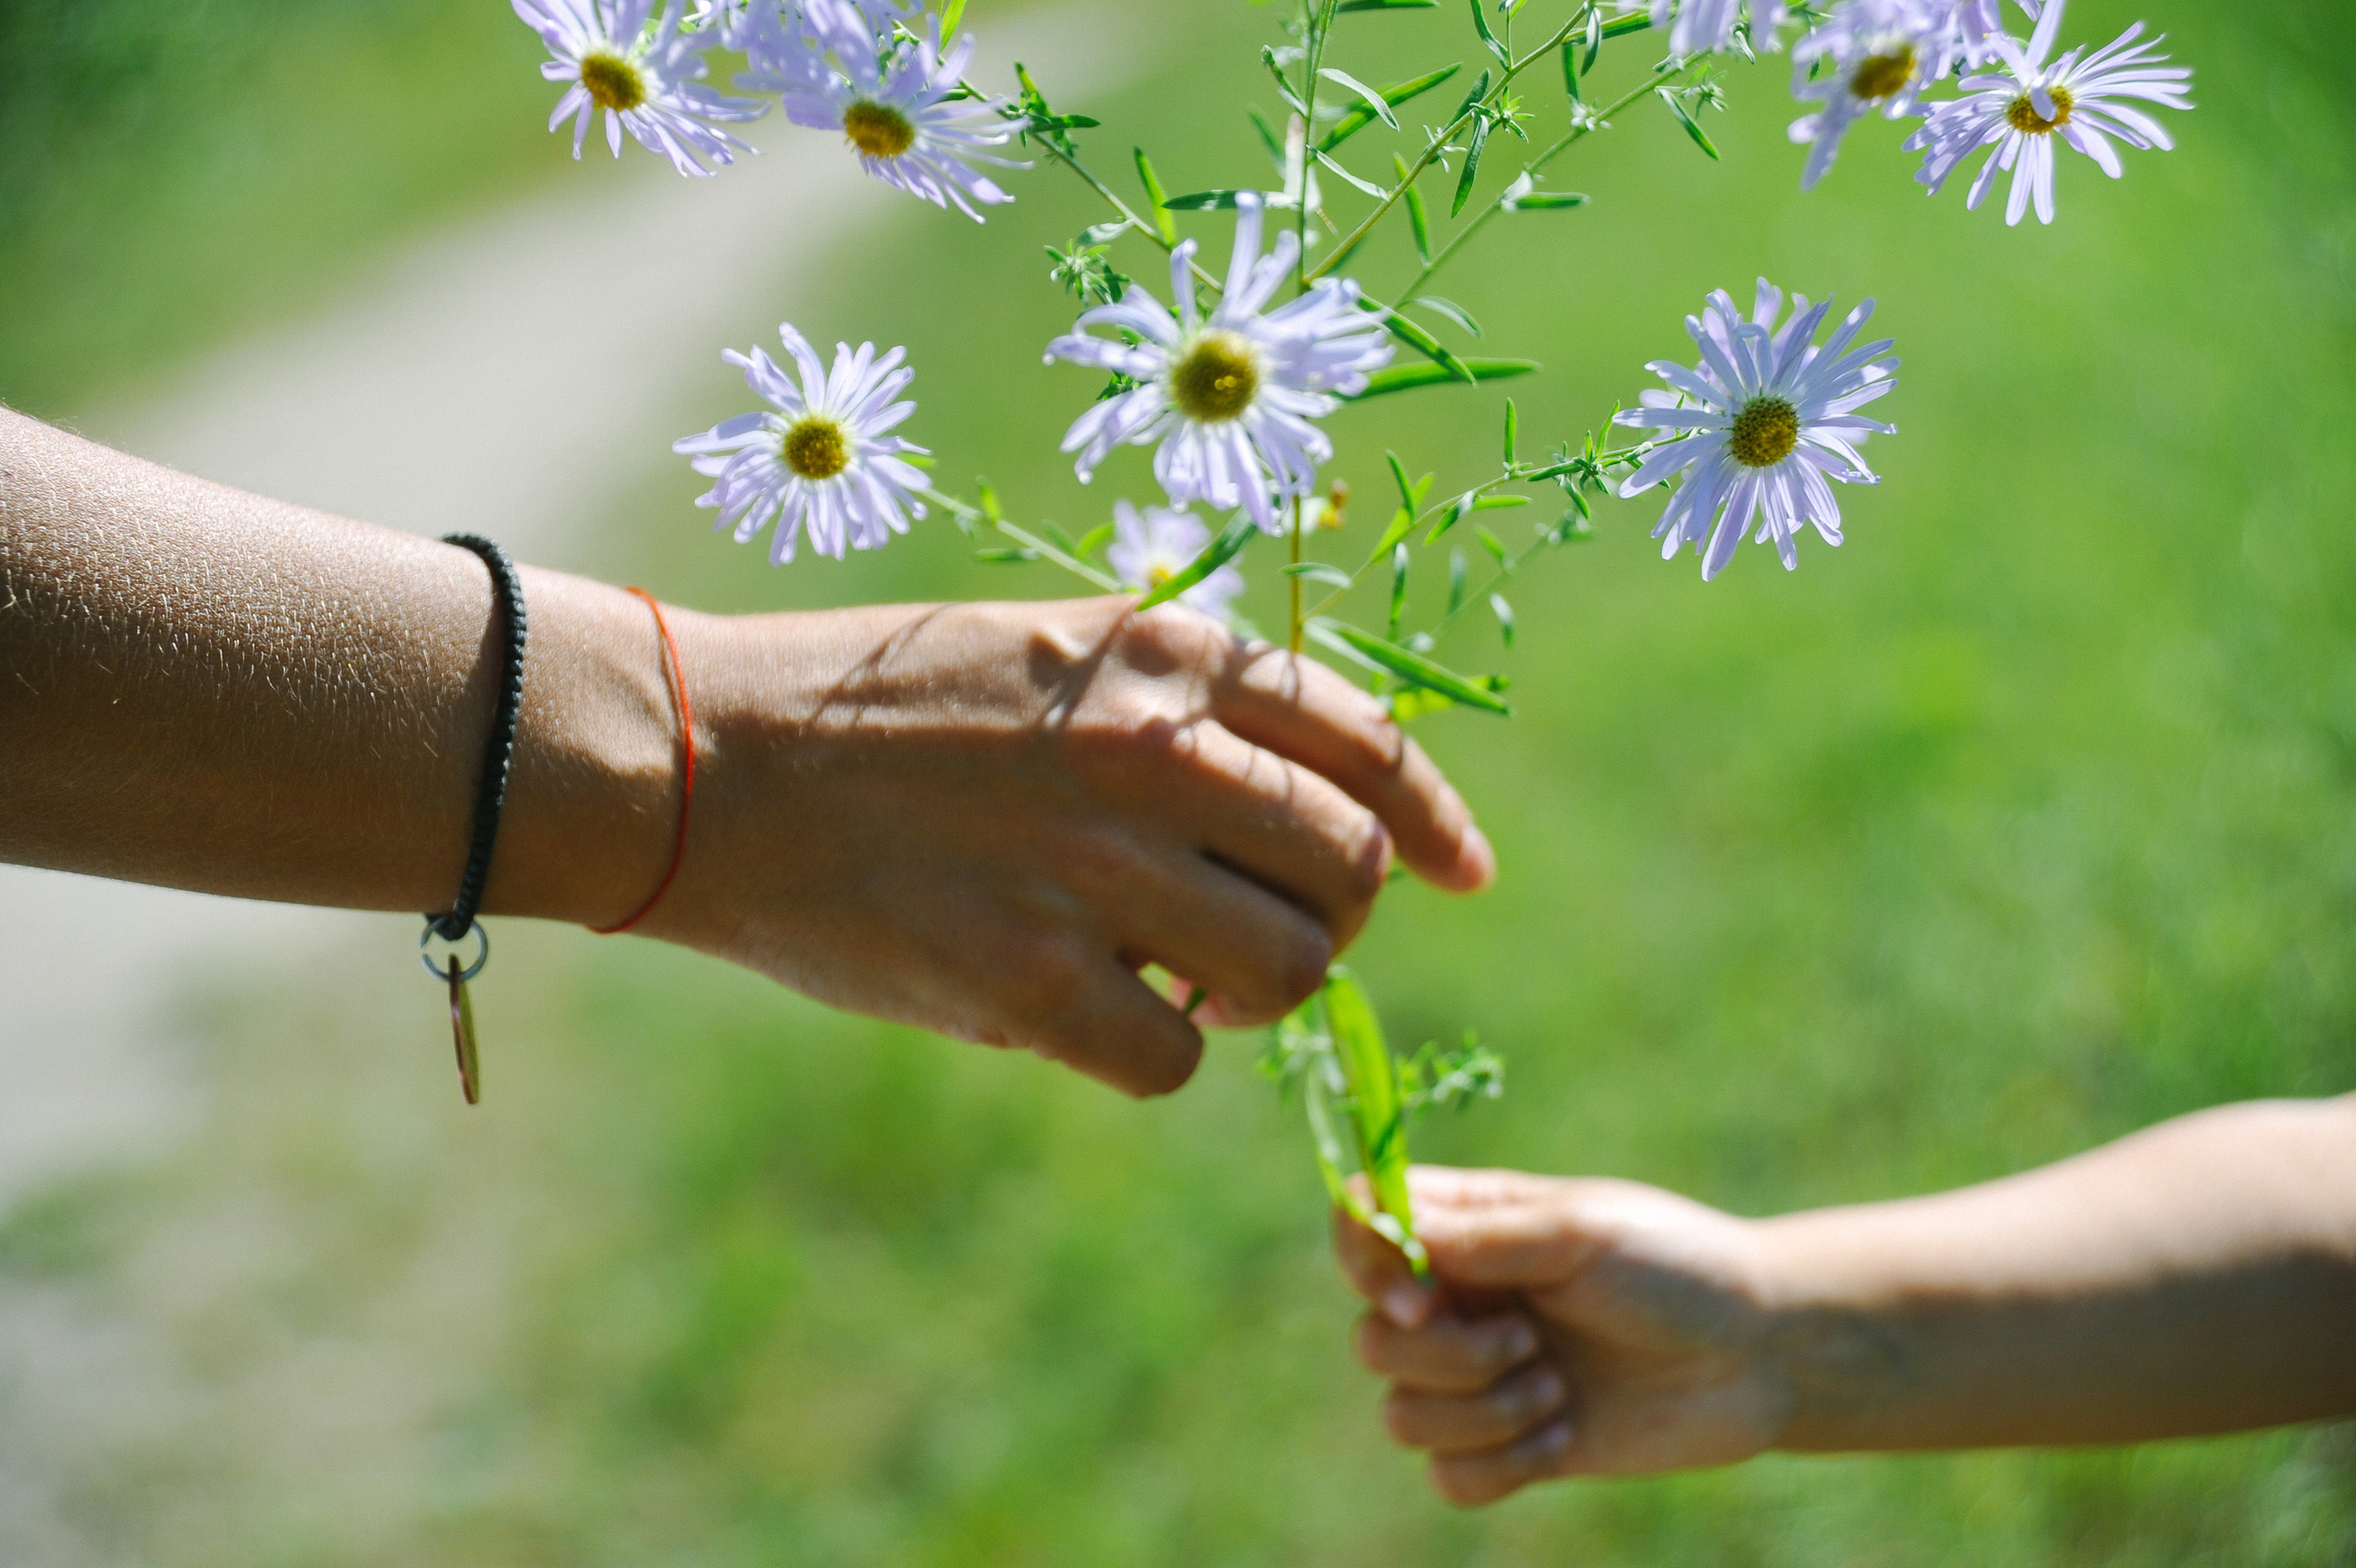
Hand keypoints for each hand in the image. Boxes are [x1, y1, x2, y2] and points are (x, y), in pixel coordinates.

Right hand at [647, 597, 1493, 1097]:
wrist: (706, 760)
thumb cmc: (877, 706)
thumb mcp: (1048, 650)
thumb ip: (1180, 706)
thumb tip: (1297, 804)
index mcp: (1167, 657)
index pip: (1366, 743)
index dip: (1433, 820)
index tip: (1462, 872)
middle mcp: (1155, 750)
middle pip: (1346, 872)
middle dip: (1330, 918)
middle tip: (1258, 933)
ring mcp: (1096, 868)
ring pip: (1288, 973)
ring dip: (1249, 993)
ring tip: (1169, 973)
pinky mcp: (1032, 982)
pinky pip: (1177, 1056)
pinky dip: (1153, 1051)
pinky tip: (1086, 1013)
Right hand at [1334, 1166, 1783, 1503]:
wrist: (1760, 1354)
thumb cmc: (1676, 1268)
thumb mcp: (1581, 1232)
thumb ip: (1479, 1237)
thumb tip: (1387, 1227)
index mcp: (1469, 1228)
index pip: (1358, 1228)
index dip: (1365, 1266)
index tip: (1417, 1299)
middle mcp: (1462, 1300)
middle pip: (1372, 1341)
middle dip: (1446, 1358)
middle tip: (1527, 1340)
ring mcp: (1484, 1377)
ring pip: (1402, 1416)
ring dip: (1482, 1412)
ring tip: (1556, 1388)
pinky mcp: (1514, 1448)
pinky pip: (1449, 1478)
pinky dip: (1503, 1464)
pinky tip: (1565, 1435)